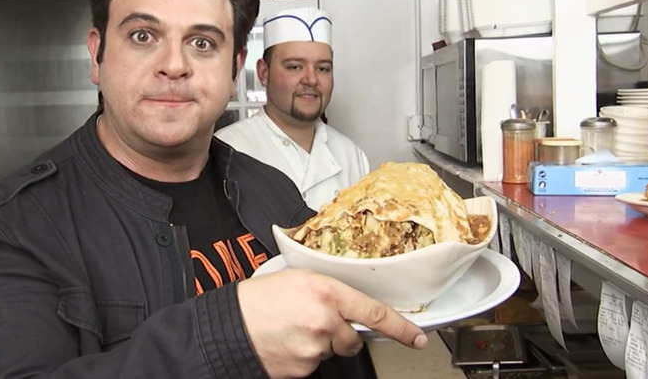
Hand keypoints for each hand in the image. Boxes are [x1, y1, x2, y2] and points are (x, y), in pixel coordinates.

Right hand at [237, 268, 426, 378]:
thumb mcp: (298, 279)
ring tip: (293, 330)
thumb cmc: (259, 298)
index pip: (374, 313)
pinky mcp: (303, 369)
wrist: (229, 325)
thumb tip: (351, 304)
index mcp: (326, 292)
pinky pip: (314, 365)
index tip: (418, 336)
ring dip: (320, 344)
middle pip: (353, 339)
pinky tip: (288, 343)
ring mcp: (314, 349)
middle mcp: (324, 321)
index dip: (402, 328)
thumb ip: (330, 291)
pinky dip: (305, 356)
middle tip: (316, 323)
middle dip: (342, 334)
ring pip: (332, 352)